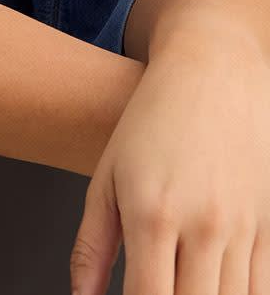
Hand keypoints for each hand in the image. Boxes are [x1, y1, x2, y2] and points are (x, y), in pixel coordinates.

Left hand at [68, 35, 269, 294]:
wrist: (214, 72)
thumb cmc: (152, 121)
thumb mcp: (107, 176)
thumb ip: (92, 246)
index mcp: (152, 214)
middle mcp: (202, 225)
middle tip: (155, 293)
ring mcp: (242, 228)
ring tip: (180, 290)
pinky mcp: (268, 227)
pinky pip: (261, 290)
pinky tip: (212, 288)